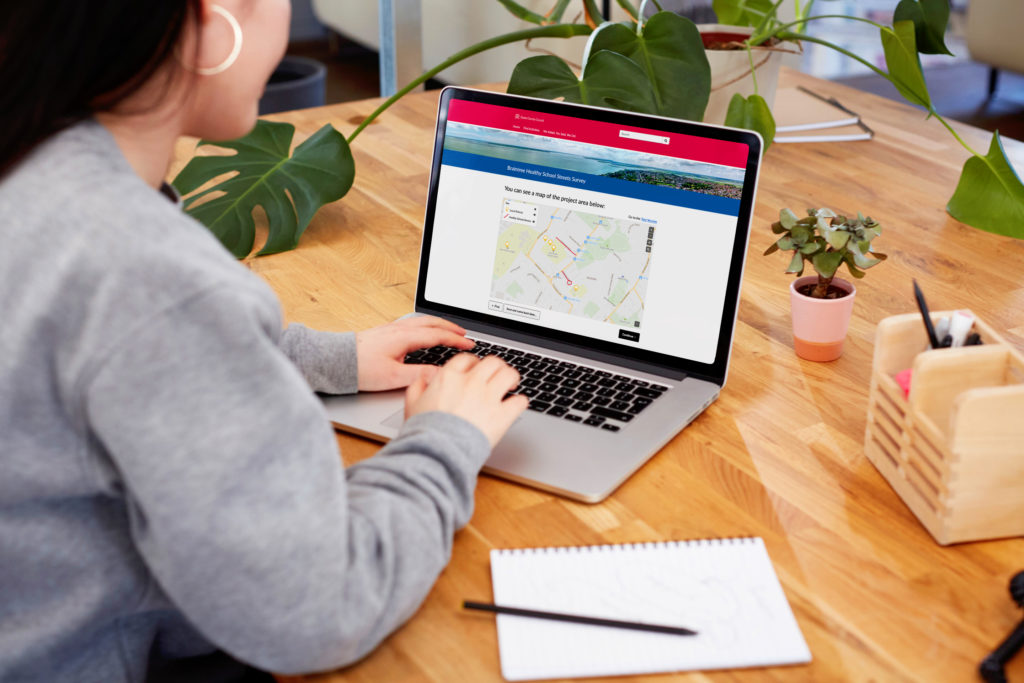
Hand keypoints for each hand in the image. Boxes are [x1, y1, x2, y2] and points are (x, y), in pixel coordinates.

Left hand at [355, 316, 473, 391]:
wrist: (335, 360)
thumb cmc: (361, 368)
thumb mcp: (394, 377)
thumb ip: (420, 374)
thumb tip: (441, 374)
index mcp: (405, 337)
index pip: (438, 335)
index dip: (456, 340)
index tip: (469, 344)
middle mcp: (399, 329)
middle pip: (431, 323)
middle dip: (450, 327)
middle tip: (465, 334)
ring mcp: (391, 329)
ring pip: (421, 322)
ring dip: (438, 324)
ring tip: (448, 331)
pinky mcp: (384, 332)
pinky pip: (412, 324)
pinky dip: (425, 326)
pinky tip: (423, 333)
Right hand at [405, 354, 528, 447]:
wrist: (438, 451)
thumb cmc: (424, 432)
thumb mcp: (412, 405)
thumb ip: (417, 388)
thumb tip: (422, 381)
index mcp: (449, 377)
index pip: (467, 359)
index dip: (474, 363)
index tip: (476, 369)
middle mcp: (471, 382)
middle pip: (492, 362)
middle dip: (497, 367)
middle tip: (497, 375)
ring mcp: (488, 397)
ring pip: (509, 375)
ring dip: (512, 378)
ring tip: (511, 385)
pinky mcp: (502, 416)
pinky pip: (519, 401)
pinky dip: (520, 402)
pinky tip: (516, 405)